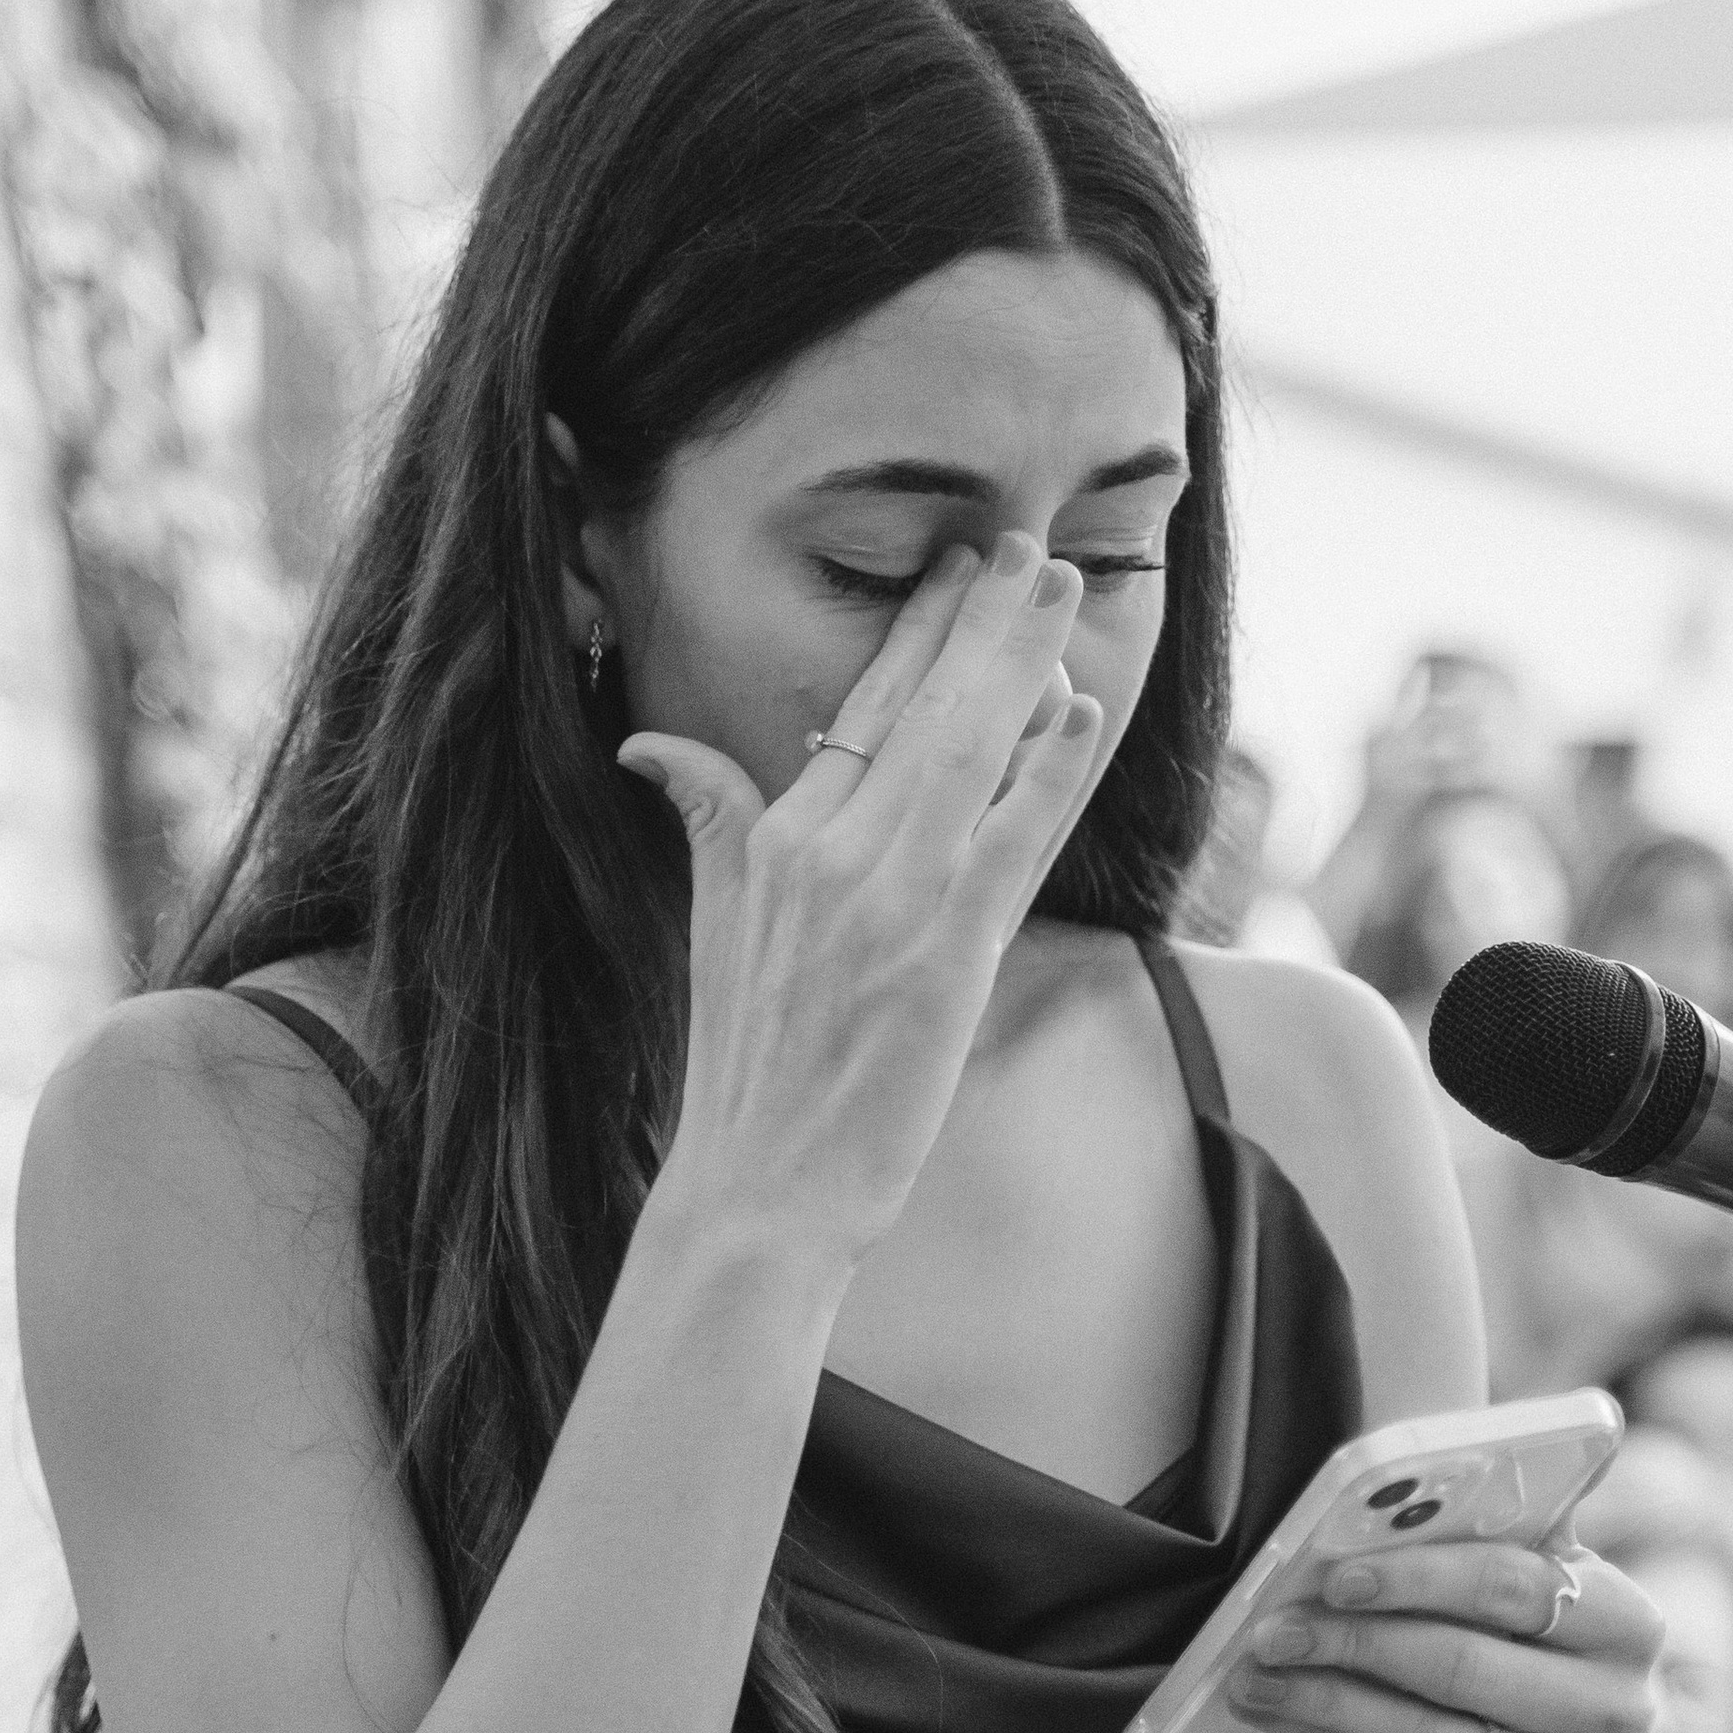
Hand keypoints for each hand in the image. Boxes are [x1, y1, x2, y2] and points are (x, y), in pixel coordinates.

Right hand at [615, 533, 1102, 1279]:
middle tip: (1036, 551)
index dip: (922, 629)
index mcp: (779, 837)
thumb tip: (651, 747)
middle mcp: (834, 852)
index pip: (863, 705)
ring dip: (1028, 665)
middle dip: (987, 620)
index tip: (965, 569)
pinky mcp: (949, 955)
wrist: (761, 1182)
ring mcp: (893, 900)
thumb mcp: (712, 924)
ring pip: (973, 750)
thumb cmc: (744, 1066)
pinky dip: (1050, 773)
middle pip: (925, 706)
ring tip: (1071, 594)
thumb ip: (707, 818)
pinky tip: (1081, 714)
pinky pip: (1013, 840)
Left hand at [1225, 1535, 1660, 1732]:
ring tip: (1258, 1677)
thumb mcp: (1523, 1577)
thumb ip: (1481, 1533)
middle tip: (1275, 1629)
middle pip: (1465, 1667)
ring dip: (1329, 1704)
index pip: (1517, 1586)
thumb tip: (1384, 1495)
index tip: (1335, 1575)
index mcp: (1627, 1622)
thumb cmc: (1515, 1635)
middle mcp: (1618, 1711)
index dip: (1418, 1579)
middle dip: (1355, 1643)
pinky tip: (1290, 1717)